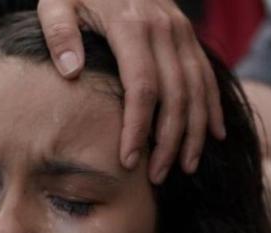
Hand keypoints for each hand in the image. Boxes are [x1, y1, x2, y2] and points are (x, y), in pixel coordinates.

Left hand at [36, 0, 225, 183]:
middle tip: (158, 176)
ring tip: (185, 167)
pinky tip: (213, 136)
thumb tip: (71, 70)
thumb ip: (60, 33)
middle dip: (168, 140)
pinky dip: (212, 107)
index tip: (128, 160)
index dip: (137, 127)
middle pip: (175, 95)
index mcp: (131, 25)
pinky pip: (205, 75)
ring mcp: (180, 31)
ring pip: (196, 89)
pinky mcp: (187, 35)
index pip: (141, 87)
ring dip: (194, 131)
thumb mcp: (57, 2)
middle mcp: (164, 28)